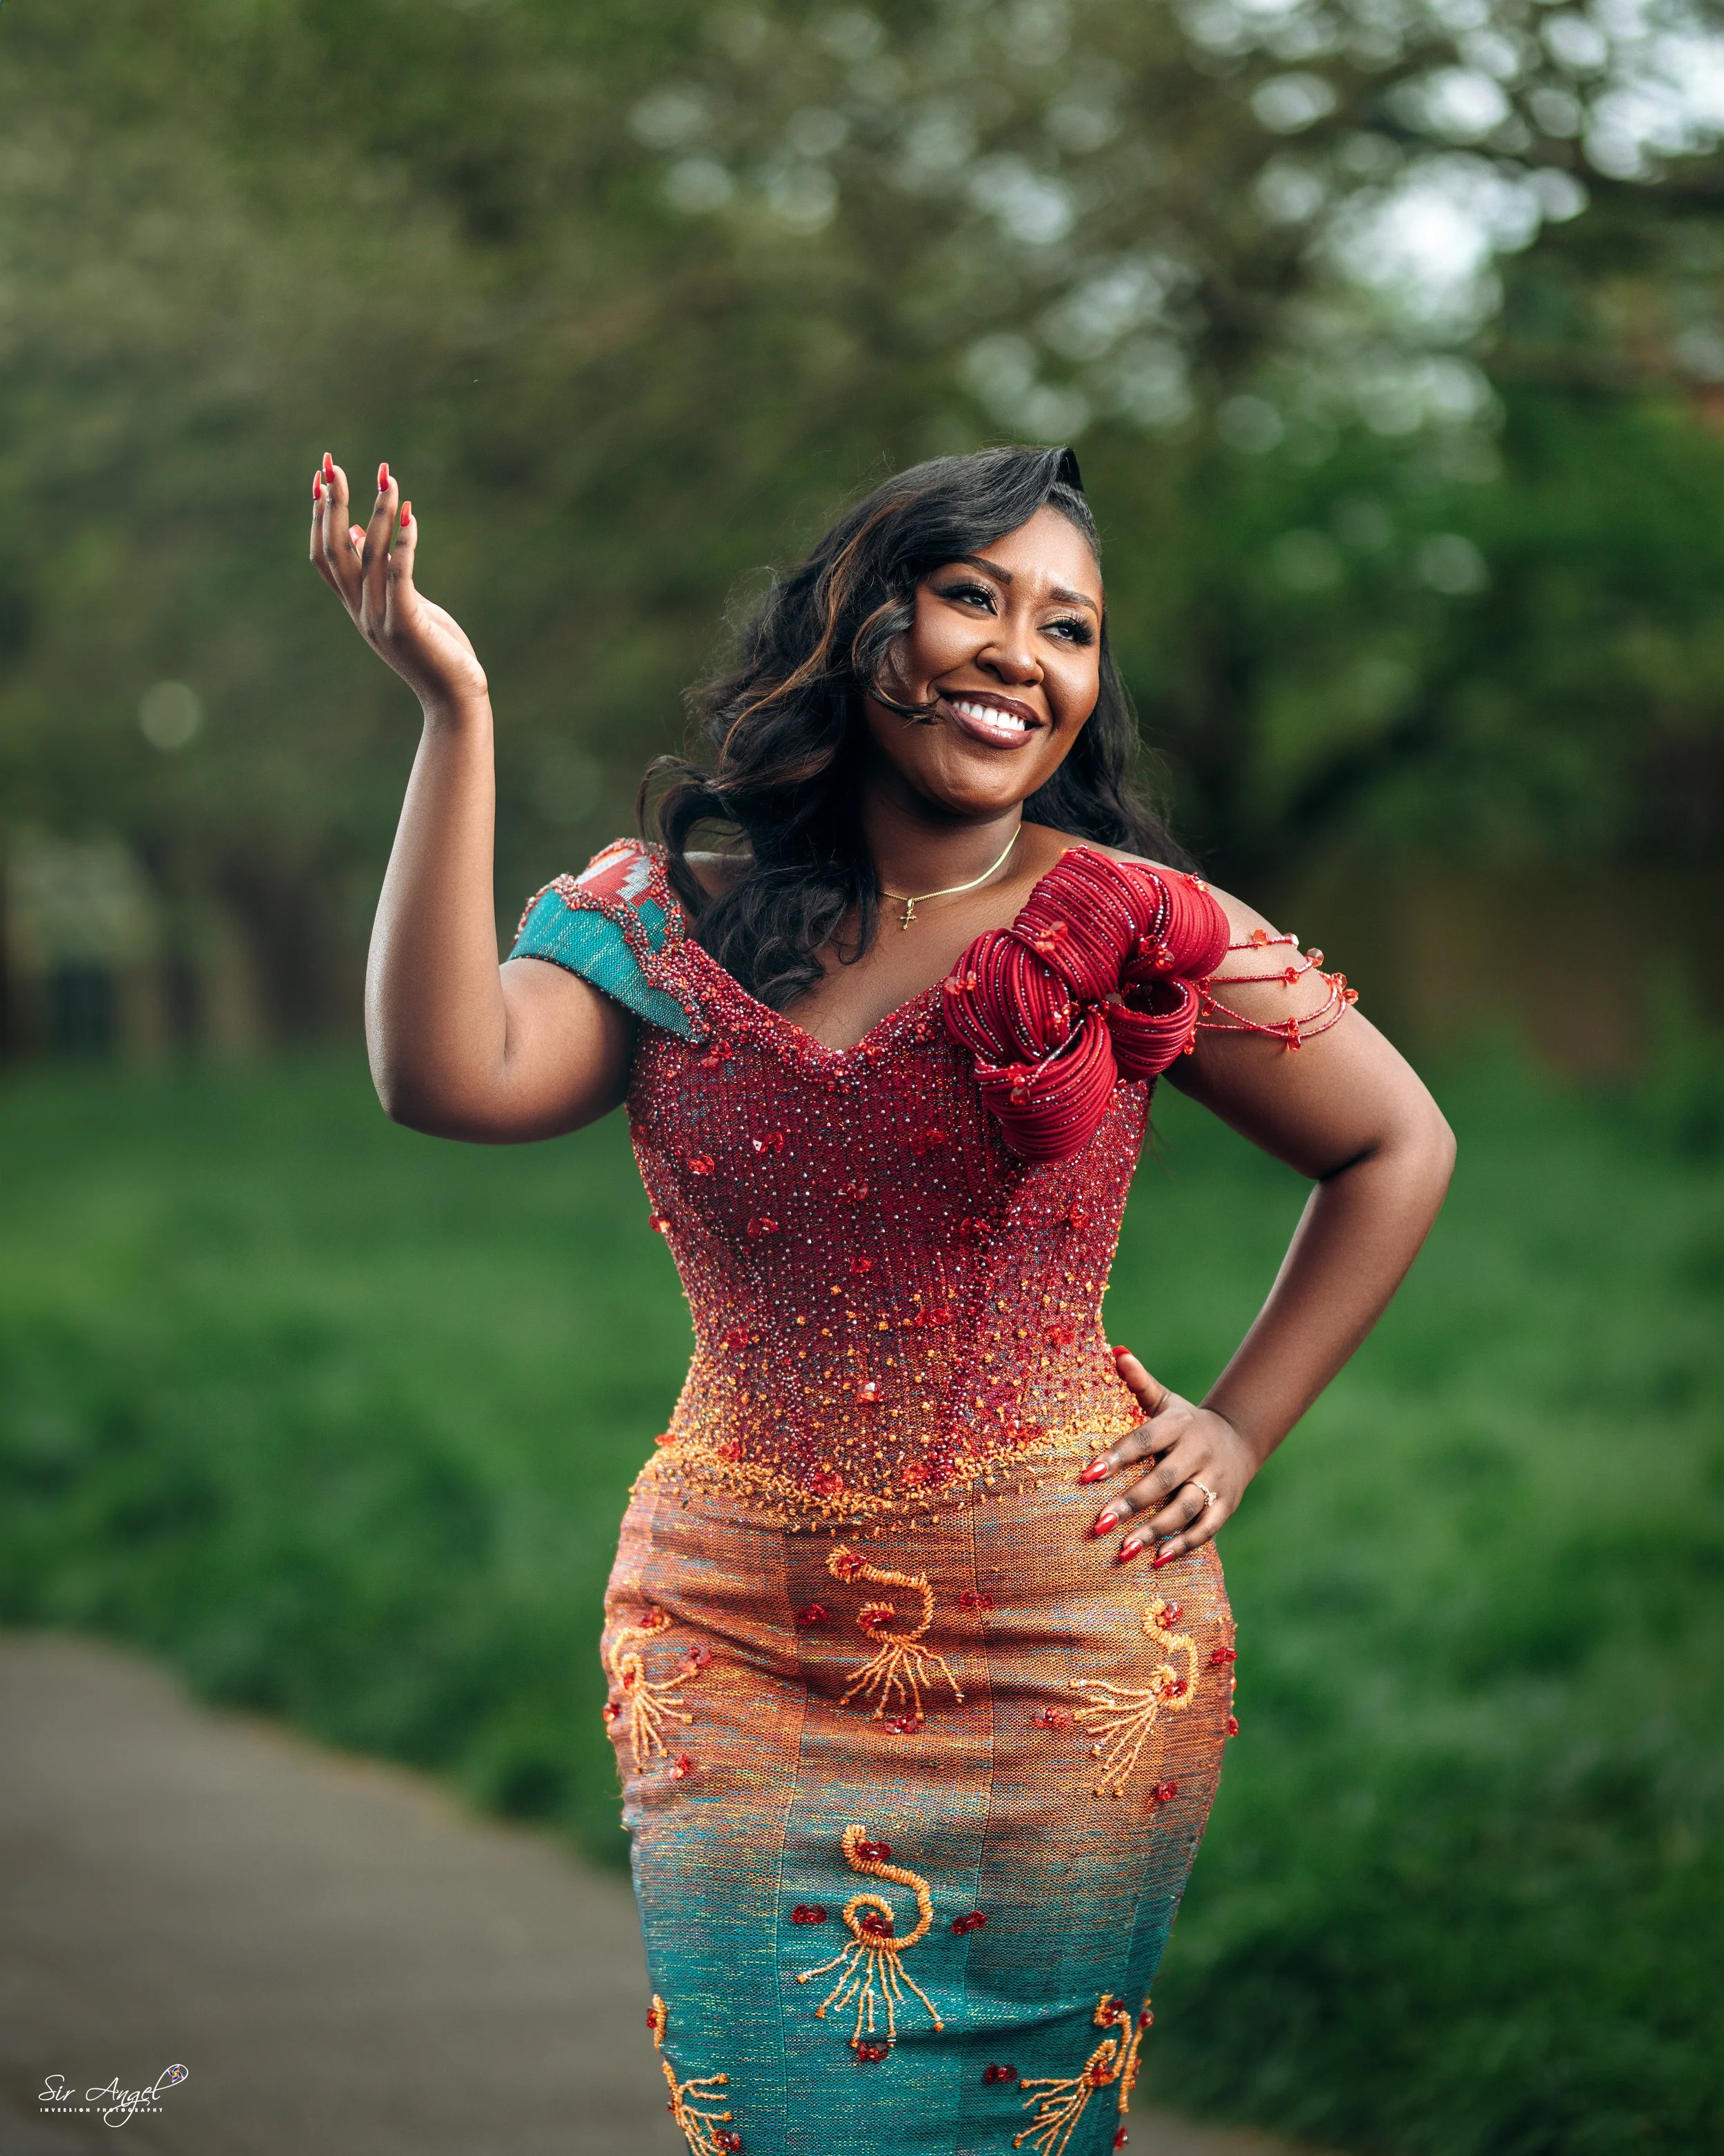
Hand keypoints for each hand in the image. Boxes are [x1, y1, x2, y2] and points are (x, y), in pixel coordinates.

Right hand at [309, 454, 487, 711]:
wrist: (453, 698)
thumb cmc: (433, 650)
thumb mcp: (400, 604)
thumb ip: (378, 572)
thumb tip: (355, 530)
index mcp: (356, 608)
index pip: (323, 556)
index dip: (317, 517)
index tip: (319, 478)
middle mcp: (361, 612)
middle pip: (335, 551)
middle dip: (332, 506)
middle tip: (333, 465)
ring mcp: (381, 620)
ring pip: (369, 558)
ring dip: (377, 515)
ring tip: (388, 481)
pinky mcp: (408, 624)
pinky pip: (400, 577)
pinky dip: (404, 545)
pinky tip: (411, 517)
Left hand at [1077, 1347, 1254, 1564]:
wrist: (1239, 1437)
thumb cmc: (1185, 1423)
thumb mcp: (1165, 1401)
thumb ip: (1140, 1382)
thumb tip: (1115, 1351)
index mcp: (1179, 1425)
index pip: (1144, 1440)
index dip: (1116, 1457)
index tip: (1086, 1476)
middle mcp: (1199, 1452)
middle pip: (1163, 1480)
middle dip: (1130, 1503)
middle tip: (1098, 1524)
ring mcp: (1215, 1480)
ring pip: (1185, 1508)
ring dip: (1154, 1530)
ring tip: (1123, 1549)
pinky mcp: (1227, 1505)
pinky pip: (1206, 1529)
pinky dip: (1183, 1545)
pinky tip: (1157, 1560)